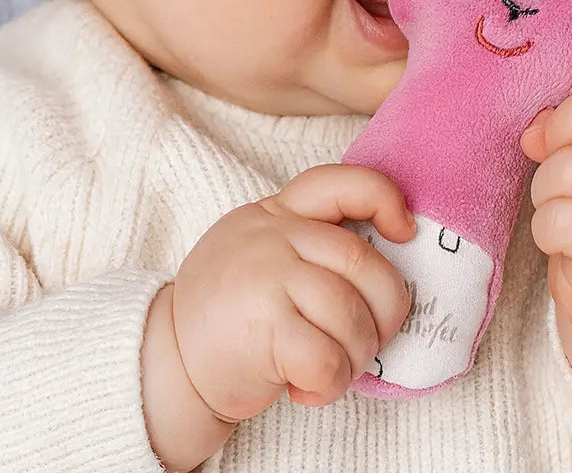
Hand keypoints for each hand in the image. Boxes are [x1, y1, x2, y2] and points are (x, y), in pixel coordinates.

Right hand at [142, 164, 413, 468]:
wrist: (166, 361)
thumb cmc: (232, 311)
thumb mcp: (262, 250)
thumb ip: (310, 241)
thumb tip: (389, 252)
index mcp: (278, 212)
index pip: (341, 183)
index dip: (385, 199)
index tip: (405, 231)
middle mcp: (273, 235)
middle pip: (362, 262)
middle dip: (385, 310)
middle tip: (369, 337)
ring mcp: (267, 278)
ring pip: (351, 314)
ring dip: (356, 355)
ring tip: (332, 368)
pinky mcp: (264, 328)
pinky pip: (327, 358)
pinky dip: (329, 383)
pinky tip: (306, 388)